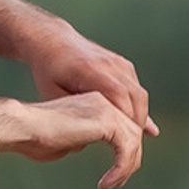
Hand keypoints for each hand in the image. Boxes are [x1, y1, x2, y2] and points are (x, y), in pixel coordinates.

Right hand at [9, 94, 144, 188]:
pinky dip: (121, 169)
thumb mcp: (65, 140)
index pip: (122, 128)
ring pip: (134, 142)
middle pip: (133, 134)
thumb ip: (80, 140)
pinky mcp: (106, 120)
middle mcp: (102, 101)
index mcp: (93, 103)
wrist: (21, 127)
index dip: (123, 154)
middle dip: (129, 162)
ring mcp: (105, 108)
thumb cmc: (32, 136)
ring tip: (111, 185)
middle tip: (116, 184)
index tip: (115, 177)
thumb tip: (87, 147)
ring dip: (126, 168)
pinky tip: (106, 183)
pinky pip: (126, 149)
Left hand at [23, 21, 158, 135]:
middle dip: (136, 124)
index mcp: (91, 70)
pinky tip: (128, 123)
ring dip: (138, 116)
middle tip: (130, 147)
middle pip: (136, 98)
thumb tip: (101, 137)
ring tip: (130, 138)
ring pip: (140, 95)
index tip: (124, 143)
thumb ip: (77, 112)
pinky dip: (135, 106)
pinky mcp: (123, 64)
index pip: (120, 97)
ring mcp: (119, 62)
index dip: (126, 122)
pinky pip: (136, 88)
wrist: (52, 41)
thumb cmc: (49, 71)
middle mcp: (110, 64)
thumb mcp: (54, 94)